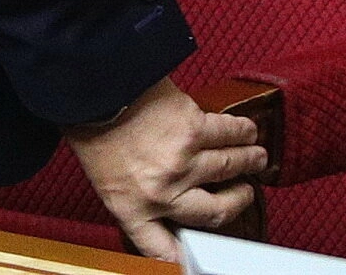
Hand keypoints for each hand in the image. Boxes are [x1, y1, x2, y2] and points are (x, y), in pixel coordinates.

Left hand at [63, 77, 266, 263]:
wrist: (91, 88)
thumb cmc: (92, 128)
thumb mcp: (104, 179)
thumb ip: (137, 198)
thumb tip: (165, 205)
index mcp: (133, 210)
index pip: (164, 251)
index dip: (187, 261)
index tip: (200, 262)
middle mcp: (162, 194)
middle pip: (216, 211)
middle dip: (236, 201)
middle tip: (242, 192)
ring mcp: (181, 163)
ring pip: (230, 167)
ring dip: (248, 161)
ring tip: (254, 156)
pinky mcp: (194, 129)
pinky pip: (230, 134)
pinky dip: (244, 132)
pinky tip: (248, 131)